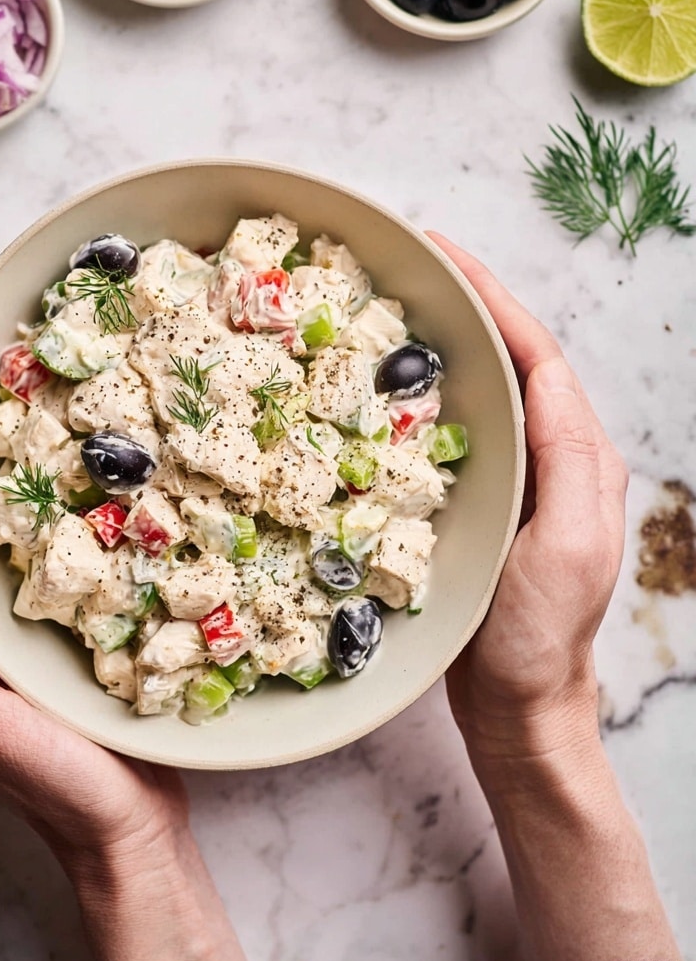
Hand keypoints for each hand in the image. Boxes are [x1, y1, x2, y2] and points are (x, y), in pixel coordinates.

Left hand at [0, 431, 256, 960]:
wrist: (134, 834)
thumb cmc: (60, 790)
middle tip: (9, 416)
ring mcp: (39, 641)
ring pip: (29, 554)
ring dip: (37, 501)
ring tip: (57, 442)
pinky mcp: (89, 641)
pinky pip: (77, 574)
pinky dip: (84, 535)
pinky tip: (113, 503)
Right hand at [428, 233, 627, 759]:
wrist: (516, 705)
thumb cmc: (537, 636)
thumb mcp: (568, 546)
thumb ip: (567, 460)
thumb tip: (543, 375)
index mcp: (577, 456)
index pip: (536, 355)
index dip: (494, 299)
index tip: (445, 255)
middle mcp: (548, 457)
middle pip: (507, 358)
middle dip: (464, 304)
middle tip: (408, 263)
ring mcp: (513, 478)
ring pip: (477, 389)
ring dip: (441, 340)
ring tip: (391, 303)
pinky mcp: (478, 501)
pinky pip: (452, 429)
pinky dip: (422, 393)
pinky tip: (384, 385)